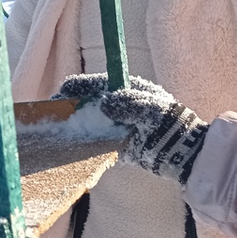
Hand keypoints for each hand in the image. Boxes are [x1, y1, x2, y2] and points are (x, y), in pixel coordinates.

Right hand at [56, 74, 208, 183]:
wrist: (183, 152)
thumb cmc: (169, 123)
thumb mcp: (151, 109)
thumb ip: (128, 104)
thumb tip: (103, 104)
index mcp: (127, 91)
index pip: (96, 85)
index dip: (78, 87)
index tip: (62, 92)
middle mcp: (119, 107)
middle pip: (88, 104)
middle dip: (70, 108)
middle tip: (52, 113)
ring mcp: (117, 127)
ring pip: (89, 125)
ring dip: (74, 128)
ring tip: (56, 132)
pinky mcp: (118, 147)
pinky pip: (96, 144)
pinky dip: (84, 145)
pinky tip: (71, 148)